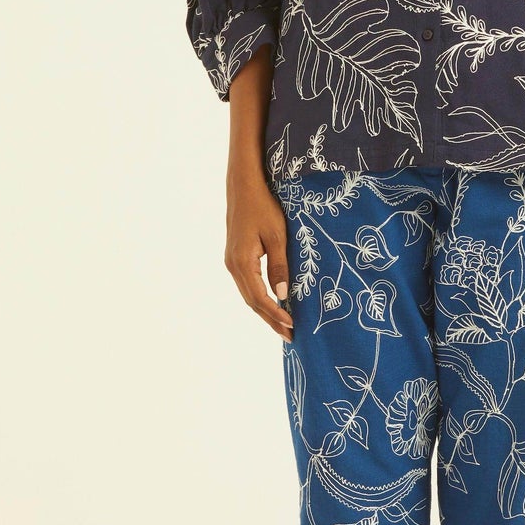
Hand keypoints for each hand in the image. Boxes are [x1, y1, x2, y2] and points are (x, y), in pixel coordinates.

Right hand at [225, 164, 293, 340]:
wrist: (244, 187)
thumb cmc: (264, 207)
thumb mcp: (277, 236)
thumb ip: (280, 266)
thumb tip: (283, 294)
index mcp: (242, 262)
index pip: (259, 298)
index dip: (275, 314)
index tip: (292, 326)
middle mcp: (233, 265)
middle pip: (252, 302)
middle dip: (270, 320)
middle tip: (290, 336)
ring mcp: (232, 262)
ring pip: (248, 295)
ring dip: (265, 311)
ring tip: (283, 326)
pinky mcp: (235, 257)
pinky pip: (247, 285)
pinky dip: (260, 298)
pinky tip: (272, 304)